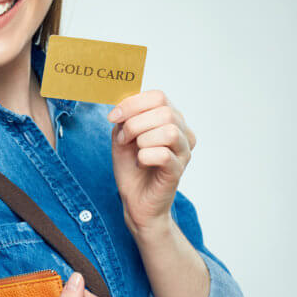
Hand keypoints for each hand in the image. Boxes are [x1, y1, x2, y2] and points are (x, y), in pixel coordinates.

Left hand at [107, 89, 196, 236]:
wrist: (135, 200)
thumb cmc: (132, 167)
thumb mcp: (122, 137)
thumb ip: (125, 119)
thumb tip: (123, 107)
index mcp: (171, 119)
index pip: (158, 96)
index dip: (133, 103)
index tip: (114, 117)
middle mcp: (182, 133)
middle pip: (165, 111)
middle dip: (135, 123)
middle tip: (124, 139)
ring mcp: (183, 152)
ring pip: (169, 130)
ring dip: (143, 139)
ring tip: (135, 150)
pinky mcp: (177, 171)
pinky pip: (164, 154)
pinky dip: (146, 156)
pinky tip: (141, 162)